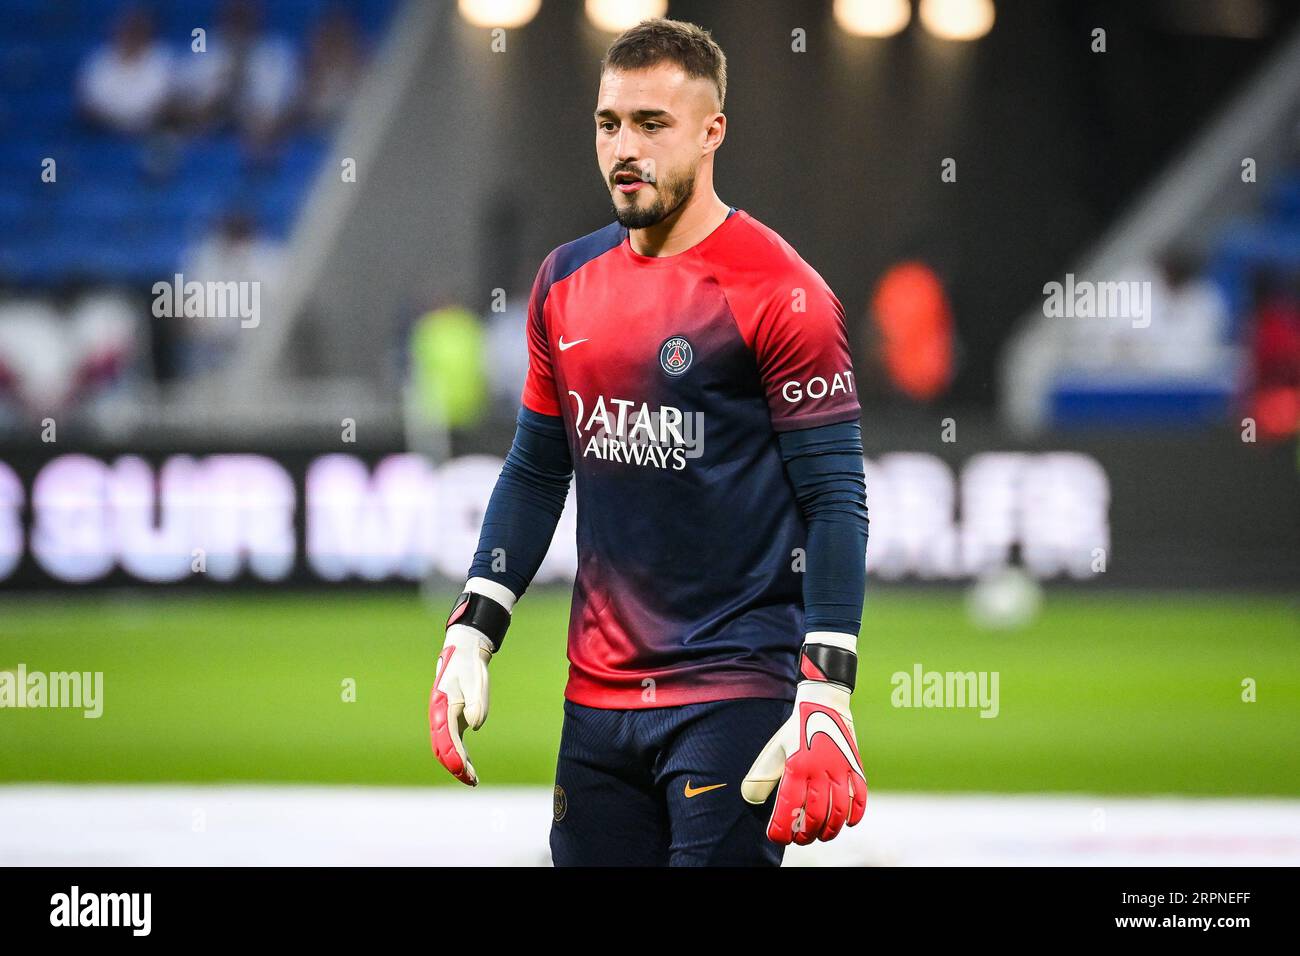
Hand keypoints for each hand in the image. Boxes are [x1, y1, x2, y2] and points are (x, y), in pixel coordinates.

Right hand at [428, 623, 493, 785]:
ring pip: (447, 748)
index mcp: (441, 706)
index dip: (454, 754)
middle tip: (471, 780)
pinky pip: (454, 743)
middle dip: (455, 765)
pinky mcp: (454, 719)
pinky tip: (468, 768)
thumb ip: (476, 703)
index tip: (463, 768)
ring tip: (472, 781)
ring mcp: (445, 719)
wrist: (464, 653)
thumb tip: (474, 726)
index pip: (446, 736)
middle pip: (443, 747)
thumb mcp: (475, 681)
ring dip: (458, 765)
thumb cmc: (469, 667)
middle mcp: (439, 715)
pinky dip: (460, 756)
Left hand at [741, 679, 866, 844]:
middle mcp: (819, 770)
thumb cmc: (794, 731)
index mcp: (796, 766)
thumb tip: (750, 800)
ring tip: (821, 835)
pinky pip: (859, 797)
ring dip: (829, 830)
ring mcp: (840, 769)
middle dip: (805, 834)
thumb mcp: (774, 750)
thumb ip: (762, 776)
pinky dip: (855, 815)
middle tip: (800, 839)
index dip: (782, 828)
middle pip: (814, 815)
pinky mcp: (856, 767)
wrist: (823, 704)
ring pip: (838, 812)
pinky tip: (847, 823)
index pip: (788, 808)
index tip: (778, 838)